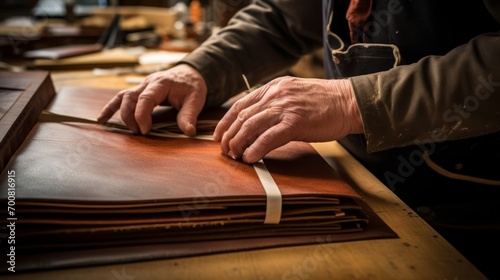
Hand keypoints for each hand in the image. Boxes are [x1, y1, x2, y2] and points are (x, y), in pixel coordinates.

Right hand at [97, 64, 206, 135]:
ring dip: (116, 111)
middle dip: (130, 116)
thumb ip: (189, 116)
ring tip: (108, 124)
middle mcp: (148, 83)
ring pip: (123, 96)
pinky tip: (102, 118)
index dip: (142, 115)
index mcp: (161, 83)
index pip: (145, 99)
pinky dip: (112, 107)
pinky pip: (122, 97)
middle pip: (130, 97)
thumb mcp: (195, 100)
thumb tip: (189, 132)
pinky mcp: (140, 91)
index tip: (145, 131)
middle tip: (138, 132)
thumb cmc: (192, 87)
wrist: (191, 75)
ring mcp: (142, 86)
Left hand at [213, 76, 362, 162]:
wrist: (349, 102)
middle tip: (224, 150)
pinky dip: (256, 149)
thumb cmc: (324, 102)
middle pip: (242, 116)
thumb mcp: (294, 95)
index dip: (225, 121)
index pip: (240, 104)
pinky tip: (250, 158)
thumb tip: (257, 122)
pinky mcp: (295, 122)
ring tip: (234, 156)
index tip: (218, 135)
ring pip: (250, 126)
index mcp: (274, 87)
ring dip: (238, 143)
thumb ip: (275, 104)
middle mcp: (276, 95)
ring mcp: (285, 108)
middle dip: (229, 135)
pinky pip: (268, 137)